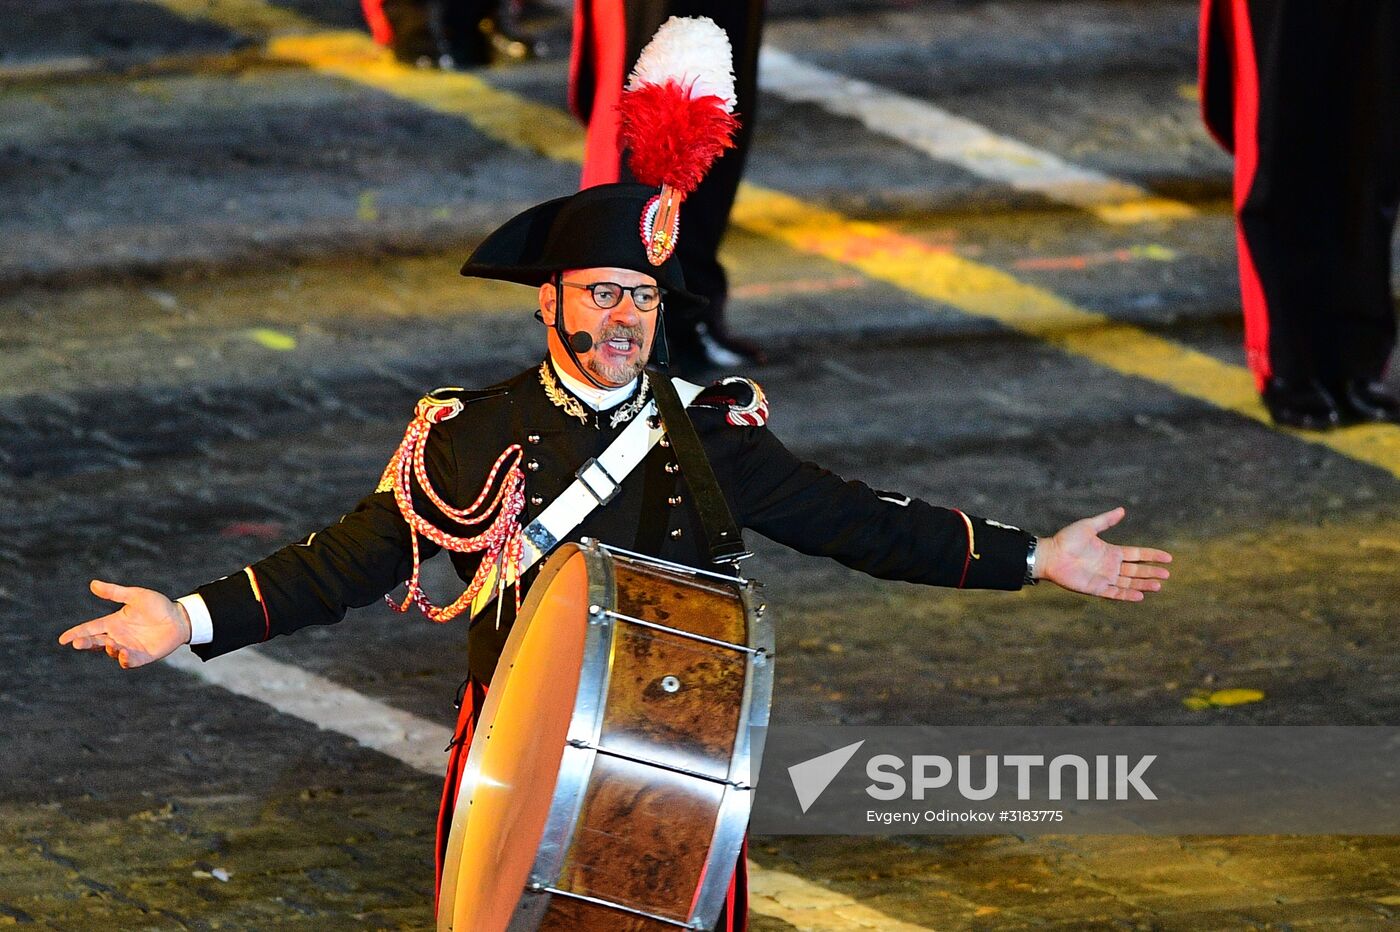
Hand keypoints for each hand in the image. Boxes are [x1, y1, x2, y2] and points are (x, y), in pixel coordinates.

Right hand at [58, 580, 191, 668]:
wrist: (180, 618)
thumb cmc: (157, 606)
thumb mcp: (136, 596)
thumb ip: (115, 593)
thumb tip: (92, 584)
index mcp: (113, 622)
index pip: (90, 628)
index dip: (76, 633)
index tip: (63, 639)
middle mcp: (118, 636)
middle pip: (96, 642)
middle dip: (85, 643)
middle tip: (78, 643)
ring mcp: (129, 647)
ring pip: (111, 652)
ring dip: (108, 649)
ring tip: (109, 643)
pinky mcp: (142, 657)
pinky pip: (129, 662)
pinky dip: (125, 660)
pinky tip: (124, 654)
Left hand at [1037, 507, 1170, 601]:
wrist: (1051, 554)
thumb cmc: (1066, 540)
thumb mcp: (1089, 526)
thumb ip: (1106, 520)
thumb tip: (1122, 510)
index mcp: (1111, 551)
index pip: (1137, 554)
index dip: (1152, 555)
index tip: (1168, 558)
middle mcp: (1110, 566)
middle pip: (1136, 570)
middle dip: (1151, 572)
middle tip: (1167, 574)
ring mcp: (1104, 578)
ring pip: (1129, 582)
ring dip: (1143, 584)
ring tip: (1159, 585)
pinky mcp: (1096, 588)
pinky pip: (1115, 593)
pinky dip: (1127, 594)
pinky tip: (1140, 595)